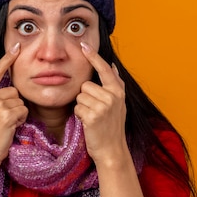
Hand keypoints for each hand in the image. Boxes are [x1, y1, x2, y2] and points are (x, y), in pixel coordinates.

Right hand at [0, 43, 28, 166]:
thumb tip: (7, 85)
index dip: (7, 59)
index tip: (16, 46)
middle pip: (13, 90)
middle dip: (13, 104)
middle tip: (2, 118)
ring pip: (20, 101)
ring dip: (17, 113)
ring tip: (5, 124)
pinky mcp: (6, 114)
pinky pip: (23, 111)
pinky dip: (20, 120)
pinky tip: (10, 127)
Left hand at [74, 42, 128, 165]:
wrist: (112, 150)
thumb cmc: (112, 127)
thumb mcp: (119, 104)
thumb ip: (116, 84)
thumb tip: (112, 65)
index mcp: (118, 91)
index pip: (104, 69)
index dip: (93, 57)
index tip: (84, 45)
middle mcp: (113, 96)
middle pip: (85, 85)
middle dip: (85, 97)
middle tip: (95, 111)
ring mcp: (104, 106)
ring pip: (80, 96)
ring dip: (82, 107)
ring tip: (92, 118)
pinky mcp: (94, 116)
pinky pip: (77, 108)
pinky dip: (79, 116)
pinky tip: (88, 124)